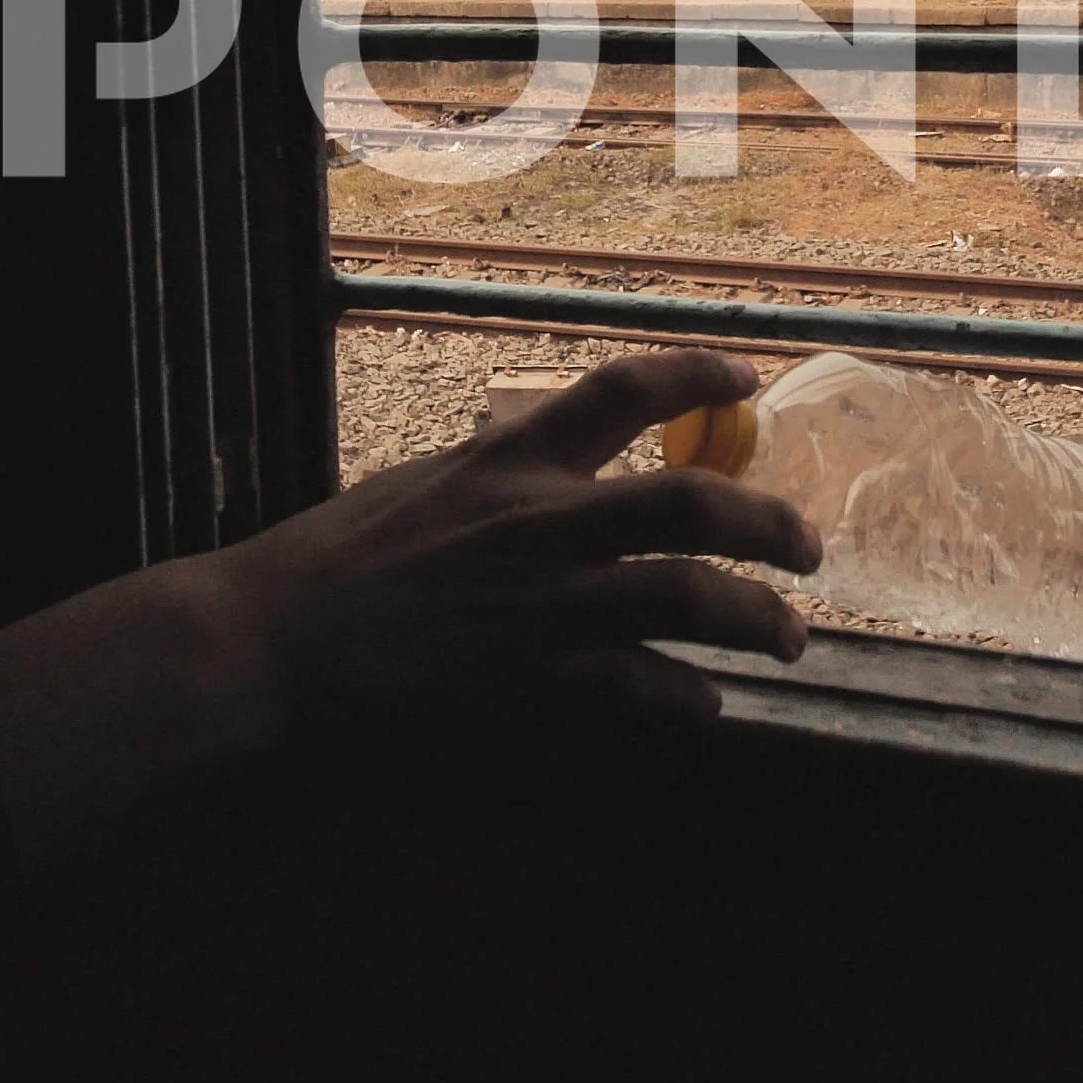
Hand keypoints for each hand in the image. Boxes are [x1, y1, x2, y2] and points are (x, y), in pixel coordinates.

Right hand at [0, 350, 819, 873]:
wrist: (273, 641)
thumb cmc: (327, 564)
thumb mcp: (418, 485)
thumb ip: (491, 477)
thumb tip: (532, 462)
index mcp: (508, 457)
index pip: (624, 389)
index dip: (697, 374)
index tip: (746, 378)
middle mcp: (542, 520)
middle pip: (692, 502)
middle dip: (769, 523)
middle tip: (810, 545)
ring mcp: (544, 603)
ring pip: (688, 598)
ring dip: (757, 619)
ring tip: (792, 639)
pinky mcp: (533, 681)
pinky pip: (640, 688)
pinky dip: (685, 699)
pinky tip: (706, 708)